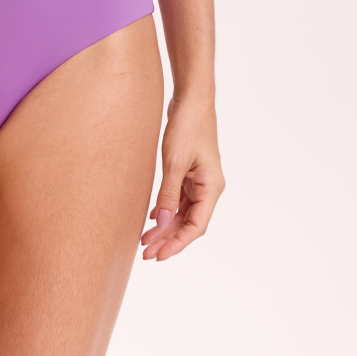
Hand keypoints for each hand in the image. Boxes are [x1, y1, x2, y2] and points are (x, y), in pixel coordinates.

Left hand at [141, 95, 223, 261]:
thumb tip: (160, 222)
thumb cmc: (187, 126)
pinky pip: (179, 198)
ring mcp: (199, 180)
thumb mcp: (174, 162)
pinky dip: (165, 209)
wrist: (191, 98)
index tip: (159, 256)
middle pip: (189, 222)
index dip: (177, 244)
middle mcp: (209, 187)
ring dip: (165, 226)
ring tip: (144, 240)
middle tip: (146, 254)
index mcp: (212, 187)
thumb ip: (168, 194)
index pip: (196, 226)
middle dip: (168, 239)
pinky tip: (151, 218)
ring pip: (183, 212)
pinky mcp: (189, 171)